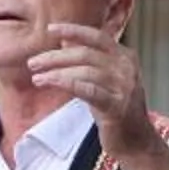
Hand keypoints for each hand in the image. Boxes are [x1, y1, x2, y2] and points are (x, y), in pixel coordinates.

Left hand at [32, 20, 150, 146]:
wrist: (135, 141)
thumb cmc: (114, 108)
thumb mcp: (102, 79)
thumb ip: (88, 60)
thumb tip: (65, 41)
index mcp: (125, 57)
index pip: (97, 36)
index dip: (73, 31)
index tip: (50, 29)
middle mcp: (127, 68)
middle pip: (85, 54)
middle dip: (55, 57)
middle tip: (33, 63)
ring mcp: (124, 87)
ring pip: (85, 71)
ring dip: (55, 72)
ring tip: (36, 78)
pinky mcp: (116, 106)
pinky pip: (88, 90)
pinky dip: (65, 83)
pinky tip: (47, 82)